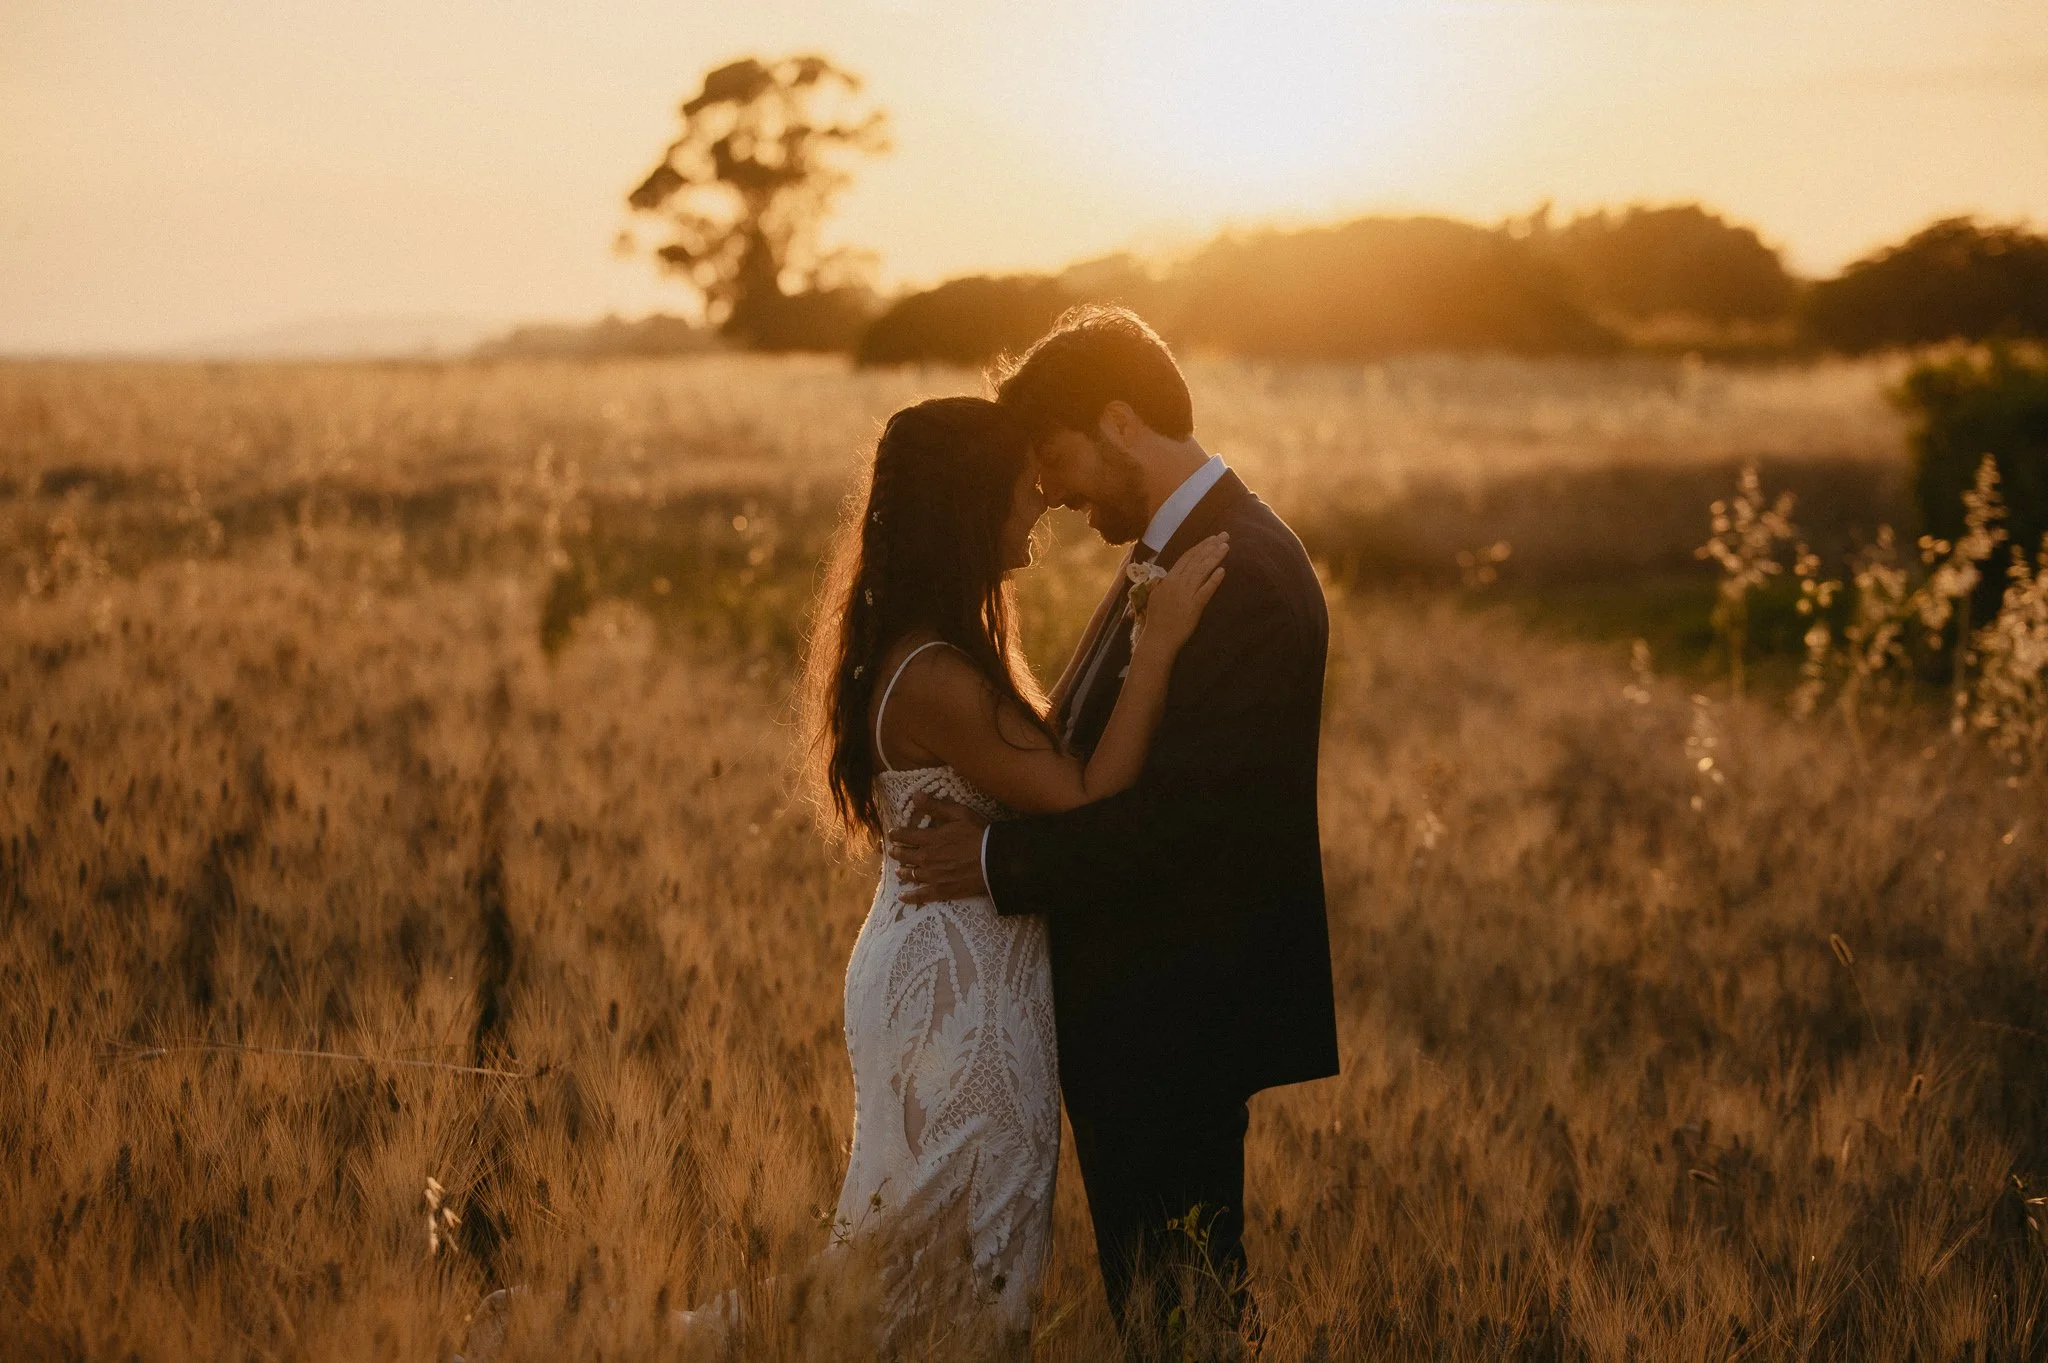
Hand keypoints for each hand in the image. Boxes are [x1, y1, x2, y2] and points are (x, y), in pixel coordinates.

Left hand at [884, 792, 990, 904]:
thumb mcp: (959, 814)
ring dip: (902, 871)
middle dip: (897, 852)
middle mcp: (926, 858)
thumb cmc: (979, 835)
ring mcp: (933, 876)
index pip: (905, 835)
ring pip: (910, 874)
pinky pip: (921, 896)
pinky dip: (910, 897)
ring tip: (898, 870)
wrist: (994, 862)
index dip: (897, 834)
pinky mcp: (941, 891)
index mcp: (930, 839)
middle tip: (892, 850)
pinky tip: (902, 897)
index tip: (892, 833)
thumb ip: (936, 806)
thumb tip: (915, 796)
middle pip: (905, 855)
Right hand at [1135, 532, 1228, 657]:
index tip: (1211, 538)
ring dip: (1214, 558)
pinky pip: (1206, 591)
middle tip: (1224, 535)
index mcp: (1168, 580)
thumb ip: (1160, 584)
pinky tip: (1223, 571)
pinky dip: (1214, 580)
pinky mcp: (1194, 606)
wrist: (1158, 639)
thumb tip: (1163, 575)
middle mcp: (1177, 584)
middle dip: (1211, 546)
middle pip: (1196, 560)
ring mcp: (1186, 594)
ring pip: (1202, 571)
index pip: (1186, 558)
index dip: (1200, 546)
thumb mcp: (1154, 597)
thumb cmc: (1156, 620)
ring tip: (1226, 547)